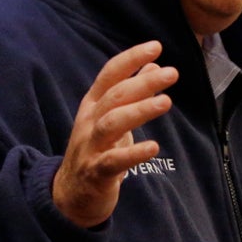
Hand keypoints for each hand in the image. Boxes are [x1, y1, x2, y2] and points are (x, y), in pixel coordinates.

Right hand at [53, 41, 178, 227]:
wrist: (70, 195)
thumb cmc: (97, 150)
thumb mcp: (110, 117)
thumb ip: (130, 92)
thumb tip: (153, 65)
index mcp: (93, 105)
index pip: (110, 75)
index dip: (131, 59)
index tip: (155, 46)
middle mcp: (89, 122)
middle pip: (115, 96)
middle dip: (143, 82)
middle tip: (172, 73)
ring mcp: (90, 147)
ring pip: (112, 123)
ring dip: (139, 110)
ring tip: (166, 102)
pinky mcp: (96, 172)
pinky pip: (114, 161)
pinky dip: (134, 153)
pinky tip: (154, 147)